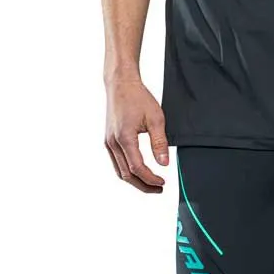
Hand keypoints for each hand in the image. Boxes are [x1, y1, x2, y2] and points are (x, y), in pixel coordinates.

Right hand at [104, 78, 168, 193]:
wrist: (121, 84)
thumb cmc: (138, 98)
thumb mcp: (155, 118)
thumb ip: (159, 143)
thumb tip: (164, 163)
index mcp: (124, 138)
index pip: (137, 168)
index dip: (151, 179)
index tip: (163, 182)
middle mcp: (113, 143)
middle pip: (126, 175)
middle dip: (143, 185)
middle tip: (159, 188)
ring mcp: (108, 142)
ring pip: (120, 171)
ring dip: (135, 181)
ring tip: (151, 184)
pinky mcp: (108, 141)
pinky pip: (116, 163)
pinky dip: (128, 172)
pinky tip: (139, 173)